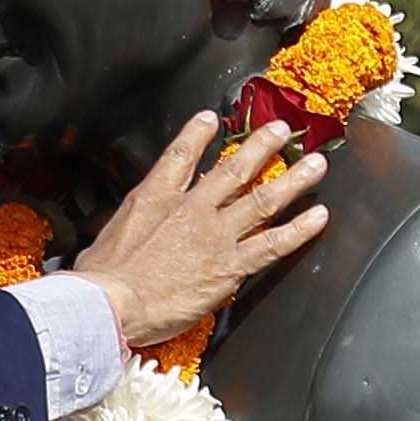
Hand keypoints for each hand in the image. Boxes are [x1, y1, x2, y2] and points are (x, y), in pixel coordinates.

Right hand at [69, 116, 329, 348]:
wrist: (111, 303)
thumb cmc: (101, 277)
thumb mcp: (107, 236)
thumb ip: (126, 228)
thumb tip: (117, 235)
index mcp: (155, 198)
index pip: (180, 156)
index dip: (197, 134)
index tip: (211, 118)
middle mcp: (191, 209)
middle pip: (234, 170)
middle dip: (261, 147)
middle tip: (281, 130)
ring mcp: (215, 236)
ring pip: (263, 200)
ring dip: (293, 180)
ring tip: (316, 165)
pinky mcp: (230, 266)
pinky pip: (273, 243)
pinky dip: (299, 229)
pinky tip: (318, 217)